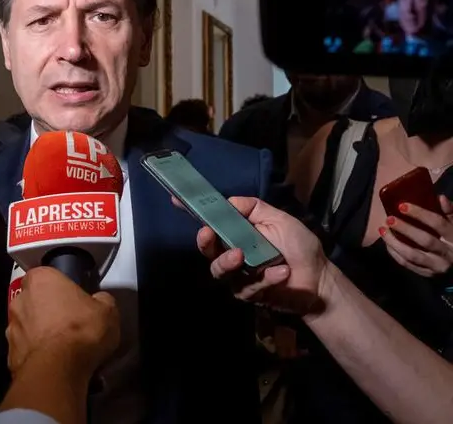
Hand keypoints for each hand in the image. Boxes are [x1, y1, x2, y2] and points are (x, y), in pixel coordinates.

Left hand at [6, 267, 118, 376]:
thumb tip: (99, 301)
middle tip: (70, 324)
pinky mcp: (10, 354)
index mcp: (41, 279)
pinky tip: (54, 364)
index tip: (74, 301)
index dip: (61, 288)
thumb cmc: (81, 331)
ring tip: (62, 350)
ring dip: (40, 334)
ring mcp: (11, 328)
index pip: (47, 276)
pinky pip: (26, 350)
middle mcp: (20, 299)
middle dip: (48, 311)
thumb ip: (101, 300)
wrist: (57, 370)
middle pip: (35, 301)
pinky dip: (37, 355)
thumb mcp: (108, 311)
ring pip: (28, 326)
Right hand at [179, 196, 329, 314]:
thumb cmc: (299, 246)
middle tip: (208, 234)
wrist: (319, 278)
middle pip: (208, 251)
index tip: (176, 201)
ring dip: (227, 263)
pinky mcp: (250, 295)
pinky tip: (282, 272)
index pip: (212, 222)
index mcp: (237, 234)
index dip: (194, 212)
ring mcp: (239, 276)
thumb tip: (228, 201)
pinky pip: (248, 288)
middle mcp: (233, 254)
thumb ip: (253, 208)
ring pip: (220, 272)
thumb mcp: (279, 218)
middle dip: (204, 243)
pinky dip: (266, 278)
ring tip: (242, 256)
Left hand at [381, 197, 452, 276]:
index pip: (438, 224)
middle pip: (425, 240)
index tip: (402, 206)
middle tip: (389, 219)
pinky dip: (394, 253)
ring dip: (395, 242)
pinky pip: (407, 264)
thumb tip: (439, 198)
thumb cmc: (452, 237)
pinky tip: (387, 243)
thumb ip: (448, 211)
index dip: (420, 214)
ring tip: (382, 230)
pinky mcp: (427, 274)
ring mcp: (437, 266)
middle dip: (405, 229)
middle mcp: (448, 253)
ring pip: (413, 255)